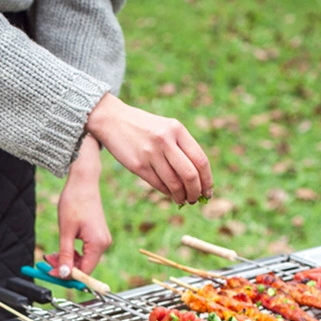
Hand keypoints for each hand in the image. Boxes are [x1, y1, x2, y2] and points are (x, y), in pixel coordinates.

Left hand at [52, 134, 111, 276]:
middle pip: (84, 266)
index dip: (68, 275)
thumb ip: (65, 255)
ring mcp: (102, 240)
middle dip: (66, 267)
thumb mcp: (66, 231)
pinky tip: (61, 250)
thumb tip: (64, 274)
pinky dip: (73, 253)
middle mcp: (103, 244)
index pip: (85, 271)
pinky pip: (85, 251)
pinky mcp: (97, 236)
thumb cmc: (75, 201)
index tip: (51, 273)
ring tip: (51, 255)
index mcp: (98, 244)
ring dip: (67, 260)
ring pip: (84, 259)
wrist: (83, 182)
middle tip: (47, 263)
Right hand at [85, 93, 212, 205]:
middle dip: (196, 192)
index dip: (207, 180)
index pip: (200, 160)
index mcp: (177, 129)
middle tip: (196, 200)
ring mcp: (151, 153)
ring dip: (181, 196)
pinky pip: (159, 185)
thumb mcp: (166, 129)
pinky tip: (170, 194)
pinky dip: (168, 193)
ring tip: (183, 200)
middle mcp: (165, 140)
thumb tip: (198, 179)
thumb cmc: (144, 128)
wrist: (113, 120)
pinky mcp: (138, 165)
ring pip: (174, 183)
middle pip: (190, 175)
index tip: (208, 192)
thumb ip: (181, 148)